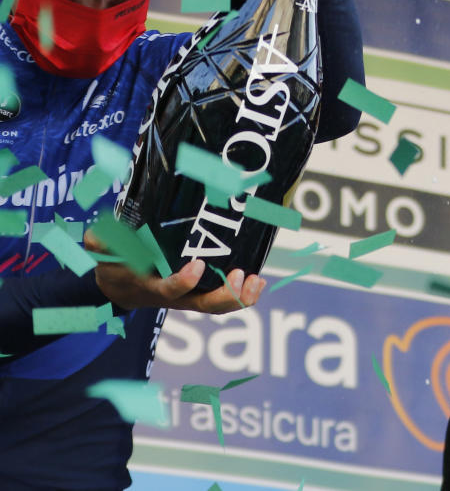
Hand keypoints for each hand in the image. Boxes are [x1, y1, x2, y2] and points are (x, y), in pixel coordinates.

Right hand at [86, 231, 264, 313]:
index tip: (197, 266)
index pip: (170, 290)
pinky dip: (243, 294)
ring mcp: (190, 298)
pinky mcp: (201, 293)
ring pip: (218, 306)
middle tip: (238, 275)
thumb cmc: (115, 264)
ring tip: (256, 280)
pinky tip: (258, 280)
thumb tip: (104, 232)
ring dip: (240, 297)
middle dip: (224, 294)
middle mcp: (175, 297)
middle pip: (203, 305)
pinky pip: (224, 299)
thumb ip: (103, 241)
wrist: (119, 286)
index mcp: (152, 286)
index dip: (183, 282)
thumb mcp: (103, 251)